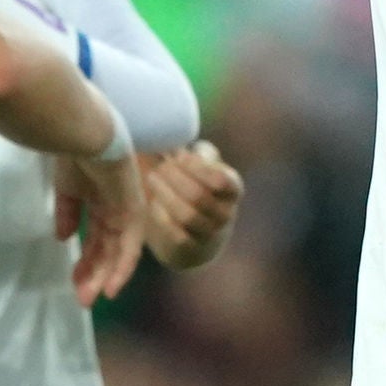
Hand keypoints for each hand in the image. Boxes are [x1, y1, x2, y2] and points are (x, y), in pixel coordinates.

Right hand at [55, 148, 147, 303]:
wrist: (86, 135)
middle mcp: (117, 208)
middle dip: (94, 274)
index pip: (96, 238)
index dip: (86, 261)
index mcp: (102, 201)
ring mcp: (127, 210)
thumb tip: (63, 238)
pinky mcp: (133, 211)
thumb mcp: (66, 189)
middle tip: (82, 298)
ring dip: (106, 276)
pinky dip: (122, 268)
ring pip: (118, 252)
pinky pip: (130, 247)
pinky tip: (112, 288)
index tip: (74, 281)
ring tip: (93, 297)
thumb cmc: (74, 154)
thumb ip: (67, 213)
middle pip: (107, 249)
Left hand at [145, 140, 243, 269]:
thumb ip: (199, 153)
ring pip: (186, 215)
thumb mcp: (204, 167)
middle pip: (199, 196)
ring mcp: (210, 234)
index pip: (221, 180)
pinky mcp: (191, 248)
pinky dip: (161, 215)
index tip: (179, 155)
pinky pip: (175, 233)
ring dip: (166, 194)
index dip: (197, 167)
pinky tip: (153, 201)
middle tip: (159, 166)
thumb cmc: (197, 188)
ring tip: (152, 178)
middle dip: (175, 179)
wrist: (196, 234)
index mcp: (233, 189)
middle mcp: (226, 213)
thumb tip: (181, 136)